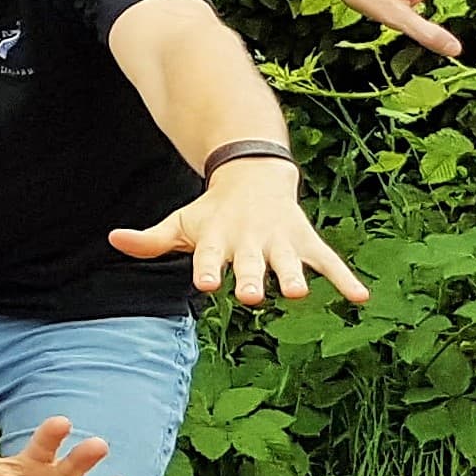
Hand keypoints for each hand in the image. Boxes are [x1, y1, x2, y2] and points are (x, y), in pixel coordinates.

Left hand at [107, 156, 366, 306]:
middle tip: (250, 295)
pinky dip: (345, 279)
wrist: (252, 176)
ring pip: (288, 262)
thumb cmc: (210, 212)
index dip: (206, 268)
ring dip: (292, 276)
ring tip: (298, 293)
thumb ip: (150, 239)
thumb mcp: (180, 223)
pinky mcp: (306, 242)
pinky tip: (361, 299)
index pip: (209, 256)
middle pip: (250, 263)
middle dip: (251, 277)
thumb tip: (114, 239)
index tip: (204, 283)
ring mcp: (280, 242)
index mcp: (218, 238)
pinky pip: (330, 262)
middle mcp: (250, 241)